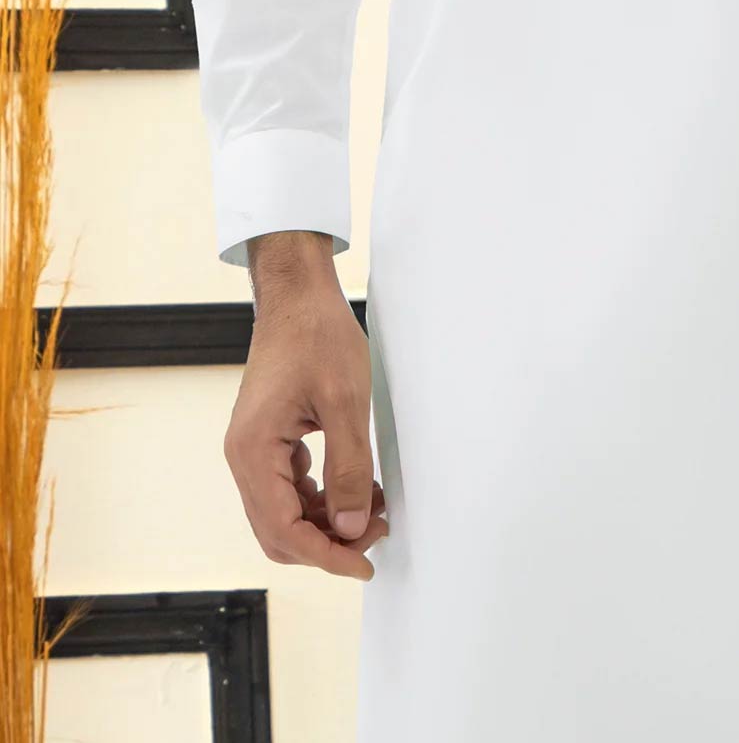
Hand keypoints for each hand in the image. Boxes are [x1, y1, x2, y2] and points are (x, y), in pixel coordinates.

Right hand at [223, 240, 388, 580]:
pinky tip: (357, 488)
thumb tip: (351, 529)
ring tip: (374, 508)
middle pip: (280, 531)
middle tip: (375, 533)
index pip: (284, 530)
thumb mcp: (345, 402)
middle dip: (328, 542)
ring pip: (286, 512)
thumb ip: (349, 469)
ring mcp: (254, 449)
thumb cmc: (317, 335)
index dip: (326, 556)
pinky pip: (291, 488)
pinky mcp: (269, 440)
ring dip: (329, 521)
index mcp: (252, 452)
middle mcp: (244, 457)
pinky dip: (324, 497)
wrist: (298, 294)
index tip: (364, 564)